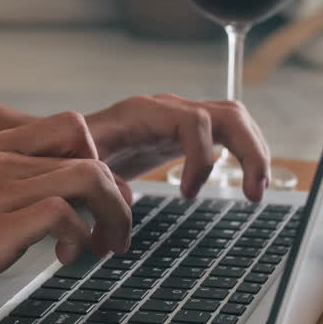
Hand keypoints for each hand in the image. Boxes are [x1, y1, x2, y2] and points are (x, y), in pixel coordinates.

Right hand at [0, 112, 131, 319]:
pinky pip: (63, 213)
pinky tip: (66, 261)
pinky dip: (79, 238)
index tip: (102, 203)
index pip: (69, 127)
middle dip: (116, 190)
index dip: (99, 162)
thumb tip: (41, 217)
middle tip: (116, 230)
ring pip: (87, 175)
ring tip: (105, 248)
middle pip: (88, 147)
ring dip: (111, 214)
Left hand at [83, 94, 270, 201]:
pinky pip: (227, 132)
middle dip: (248, 152)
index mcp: (143, 112)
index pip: (193, 121)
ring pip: (234, 119)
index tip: (188, 195)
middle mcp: (167, 108)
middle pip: (227, 114)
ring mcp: (179, 117)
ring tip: (258, 190)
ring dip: (254, 152)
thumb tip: (116, 215)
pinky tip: (249, 182)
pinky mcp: (185, 132)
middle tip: (253, 193)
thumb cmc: (68, 153)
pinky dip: (244, 153)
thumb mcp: (76, 166)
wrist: (65, 142)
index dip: (200, 158)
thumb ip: (94, 184)